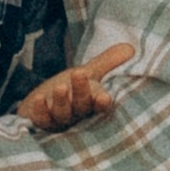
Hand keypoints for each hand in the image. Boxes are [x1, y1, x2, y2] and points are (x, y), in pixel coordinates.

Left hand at [18, 42, 133, 132]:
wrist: (44, 106)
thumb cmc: (72, 89)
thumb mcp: (90, 73)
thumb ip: (108, 62)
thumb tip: (131, 48)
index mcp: (92, 102)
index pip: (99, 104)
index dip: (101, 101)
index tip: (104, 98)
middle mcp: (78, 114)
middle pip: (81, 106)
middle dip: (81, 91)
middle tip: (79, 74)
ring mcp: (59, 120)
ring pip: (62, 113)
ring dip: (62, 101)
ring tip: (61, 87)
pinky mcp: (41, 122)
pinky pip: (41, 120)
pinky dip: (39, 111)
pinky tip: (38, 99)